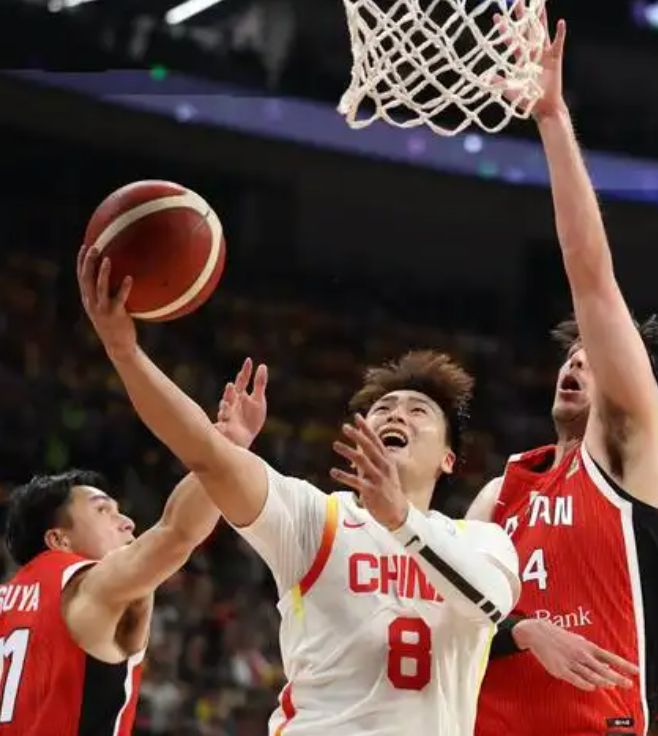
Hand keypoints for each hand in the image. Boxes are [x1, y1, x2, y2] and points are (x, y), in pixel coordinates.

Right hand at [77, 245, 135, 361]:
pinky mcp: (115, 315)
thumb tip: (121, 275)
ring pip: (99, 287)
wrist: (118, 346)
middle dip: (88, 262)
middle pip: (86, 279)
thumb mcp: (107, 308)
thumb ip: (108, 294)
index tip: (85, 246)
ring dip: (102, 272)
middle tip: (94, 246)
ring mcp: (102, 309)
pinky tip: (130, 278)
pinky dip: (124, 288)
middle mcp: (91, 303)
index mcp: (88, 300)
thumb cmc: (115, 325)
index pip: (81, 277)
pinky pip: (119, 299)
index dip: (81, 261)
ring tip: (108, 259)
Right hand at [215, 357, 267, 448]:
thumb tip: (262, 365)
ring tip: (225, 404)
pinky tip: (223, 420)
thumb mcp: (258, 401)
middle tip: (232, 386)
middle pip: (231, 396)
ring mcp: (227, 416)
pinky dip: (222, 423)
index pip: (242, 381)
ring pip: (224, 410)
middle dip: (230, 392)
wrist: (243, 440)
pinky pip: (222, 425)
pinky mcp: (224, 428)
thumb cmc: (250, 419)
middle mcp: (232, 404)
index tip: (249, 360)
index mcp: (240, 396)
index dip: (245, 372)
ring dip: (224, 407)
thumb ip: (260, 384)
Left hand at [330, 414, 408, 529]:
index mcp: (386, 460)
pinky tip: (333, 471)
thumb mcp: (384, 471)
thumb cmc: (389, 490)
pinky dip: (344, 476)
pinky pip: (356, 481)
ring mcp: (378, 478)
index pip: (375, 440)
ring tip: (335, 444)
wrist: (398, 514)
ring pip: (362, 461)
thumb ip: (371, 459)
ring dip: (348, 451)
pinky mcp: (371, 491)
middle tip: (345, 427)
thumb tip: (358, 447)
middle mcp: (383, 467)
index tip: (357, 417)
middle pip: (369, 447)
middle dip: (357, 435)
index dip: (366, 428)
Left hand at [495, 8, 566, 120]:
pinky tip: (561, 22)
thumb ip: (499, 83)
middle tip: (517, 0)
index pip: (511, 40)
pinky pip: (558, 43)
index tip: (497, 16)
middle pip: (526, 30)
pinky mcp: (555, 58)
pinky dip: (560, 33)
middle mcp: (532, 53)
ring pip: (542, 31)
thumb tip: (484, 78)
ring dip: (541, 18)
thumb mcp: (510, 90)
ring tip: (540, 3)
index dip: (504, 29)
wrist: (543, 107)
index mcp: (520, 59)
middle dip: (522, 16)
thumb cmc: (527, 100)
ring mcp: (544, 54)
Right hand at [514, 619, 637, 690]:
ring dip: (602, 680)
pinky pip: (575, 678)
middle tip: (628, 684)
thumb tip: (609, 667)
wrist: (538, 633)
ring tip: (612, 685)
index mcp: (587, 647)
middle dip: (616, 677)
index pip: (610, 657)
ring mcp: (571, 662)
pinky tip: (592, 687)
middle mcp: (581, 654)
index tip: (636, 671)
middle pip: (602, 668)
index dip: (624, 664)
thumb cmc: (560, 638)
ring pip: (590, 674)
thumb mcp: (579, 642)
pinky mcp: (560, 669)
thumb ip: (593, 655)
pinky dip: (584, 683)